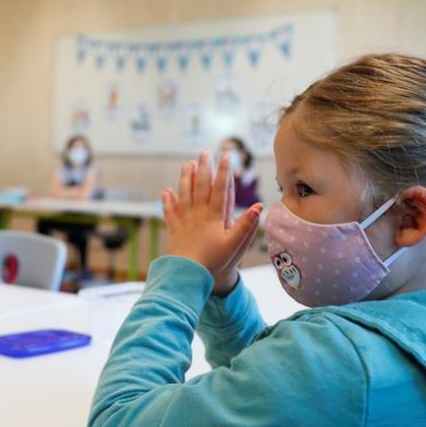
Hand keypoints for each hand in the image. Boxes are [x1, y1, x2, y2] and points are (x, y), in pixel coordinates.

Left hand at [162, 151, 262, 294]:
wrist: (187, 274)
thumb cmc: (213, 261)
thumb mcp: (234, 245)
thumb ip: (246, 225)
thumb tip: (259, 207)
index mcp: (213, 216)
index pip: (220, 189)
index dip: (224, 172)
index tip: (226, 156)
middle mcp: (197, 214)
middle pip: (200, 186)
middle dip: (204, 168)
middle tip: (206, 152)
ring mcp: (184, 220)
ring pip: (184, 194)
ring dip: (186, 178)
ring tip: (188, 164)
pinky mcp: (174, 230)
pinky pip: (170, 212)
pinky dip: (167, 201)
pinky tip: (166, 192)